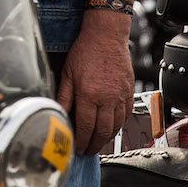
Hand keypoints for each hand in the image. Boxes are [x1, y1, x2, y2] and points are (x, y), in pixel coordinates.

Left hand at [55, 11, 133, 155]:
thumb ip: (64, 97)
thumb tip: (58, 114)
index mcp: (90, 95)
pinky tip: (112, 127)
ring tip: (98, 143)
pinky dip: (119, 125)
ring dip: (107, 138)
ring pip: (116, 126)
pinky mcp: (129, 91)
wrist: (106, 35)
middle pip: (102, 131)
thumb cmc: (86, 51)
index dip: (81, 141)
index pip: (86, 127)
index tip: (77, 148)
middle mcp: (108, 98)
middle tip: (88, 151)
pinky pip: (126, 115)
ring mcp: (121, 95)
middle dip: (94, 145)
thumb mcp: (67, 73)